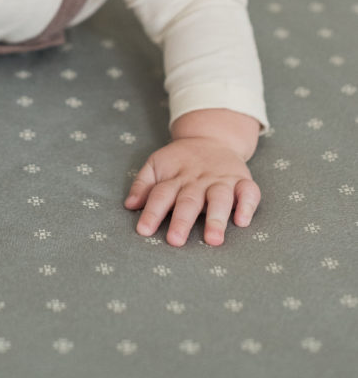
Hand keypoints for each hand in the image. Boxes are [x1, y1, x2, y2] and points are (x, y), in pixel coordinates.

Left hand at [124, 137, 260, 246]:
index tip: (143, 231)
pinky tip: (242, 221)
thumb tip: (129, 205)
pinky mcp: (242, 180)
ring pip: (219, 198)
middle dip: (182, 221)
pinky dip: (247, 205)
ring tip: (213, 239)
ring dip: (216, 218)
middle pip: (189, 200)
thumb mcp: (157, 165)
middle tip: (175, 241)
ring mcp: (221, 181)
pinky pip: (248, 192)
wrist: (211, 137)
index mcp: (175, 178)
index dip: (151, 212)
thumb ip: (144, 184)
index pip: (160, 195)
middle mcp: (198, 181)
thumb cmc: (180, 160)